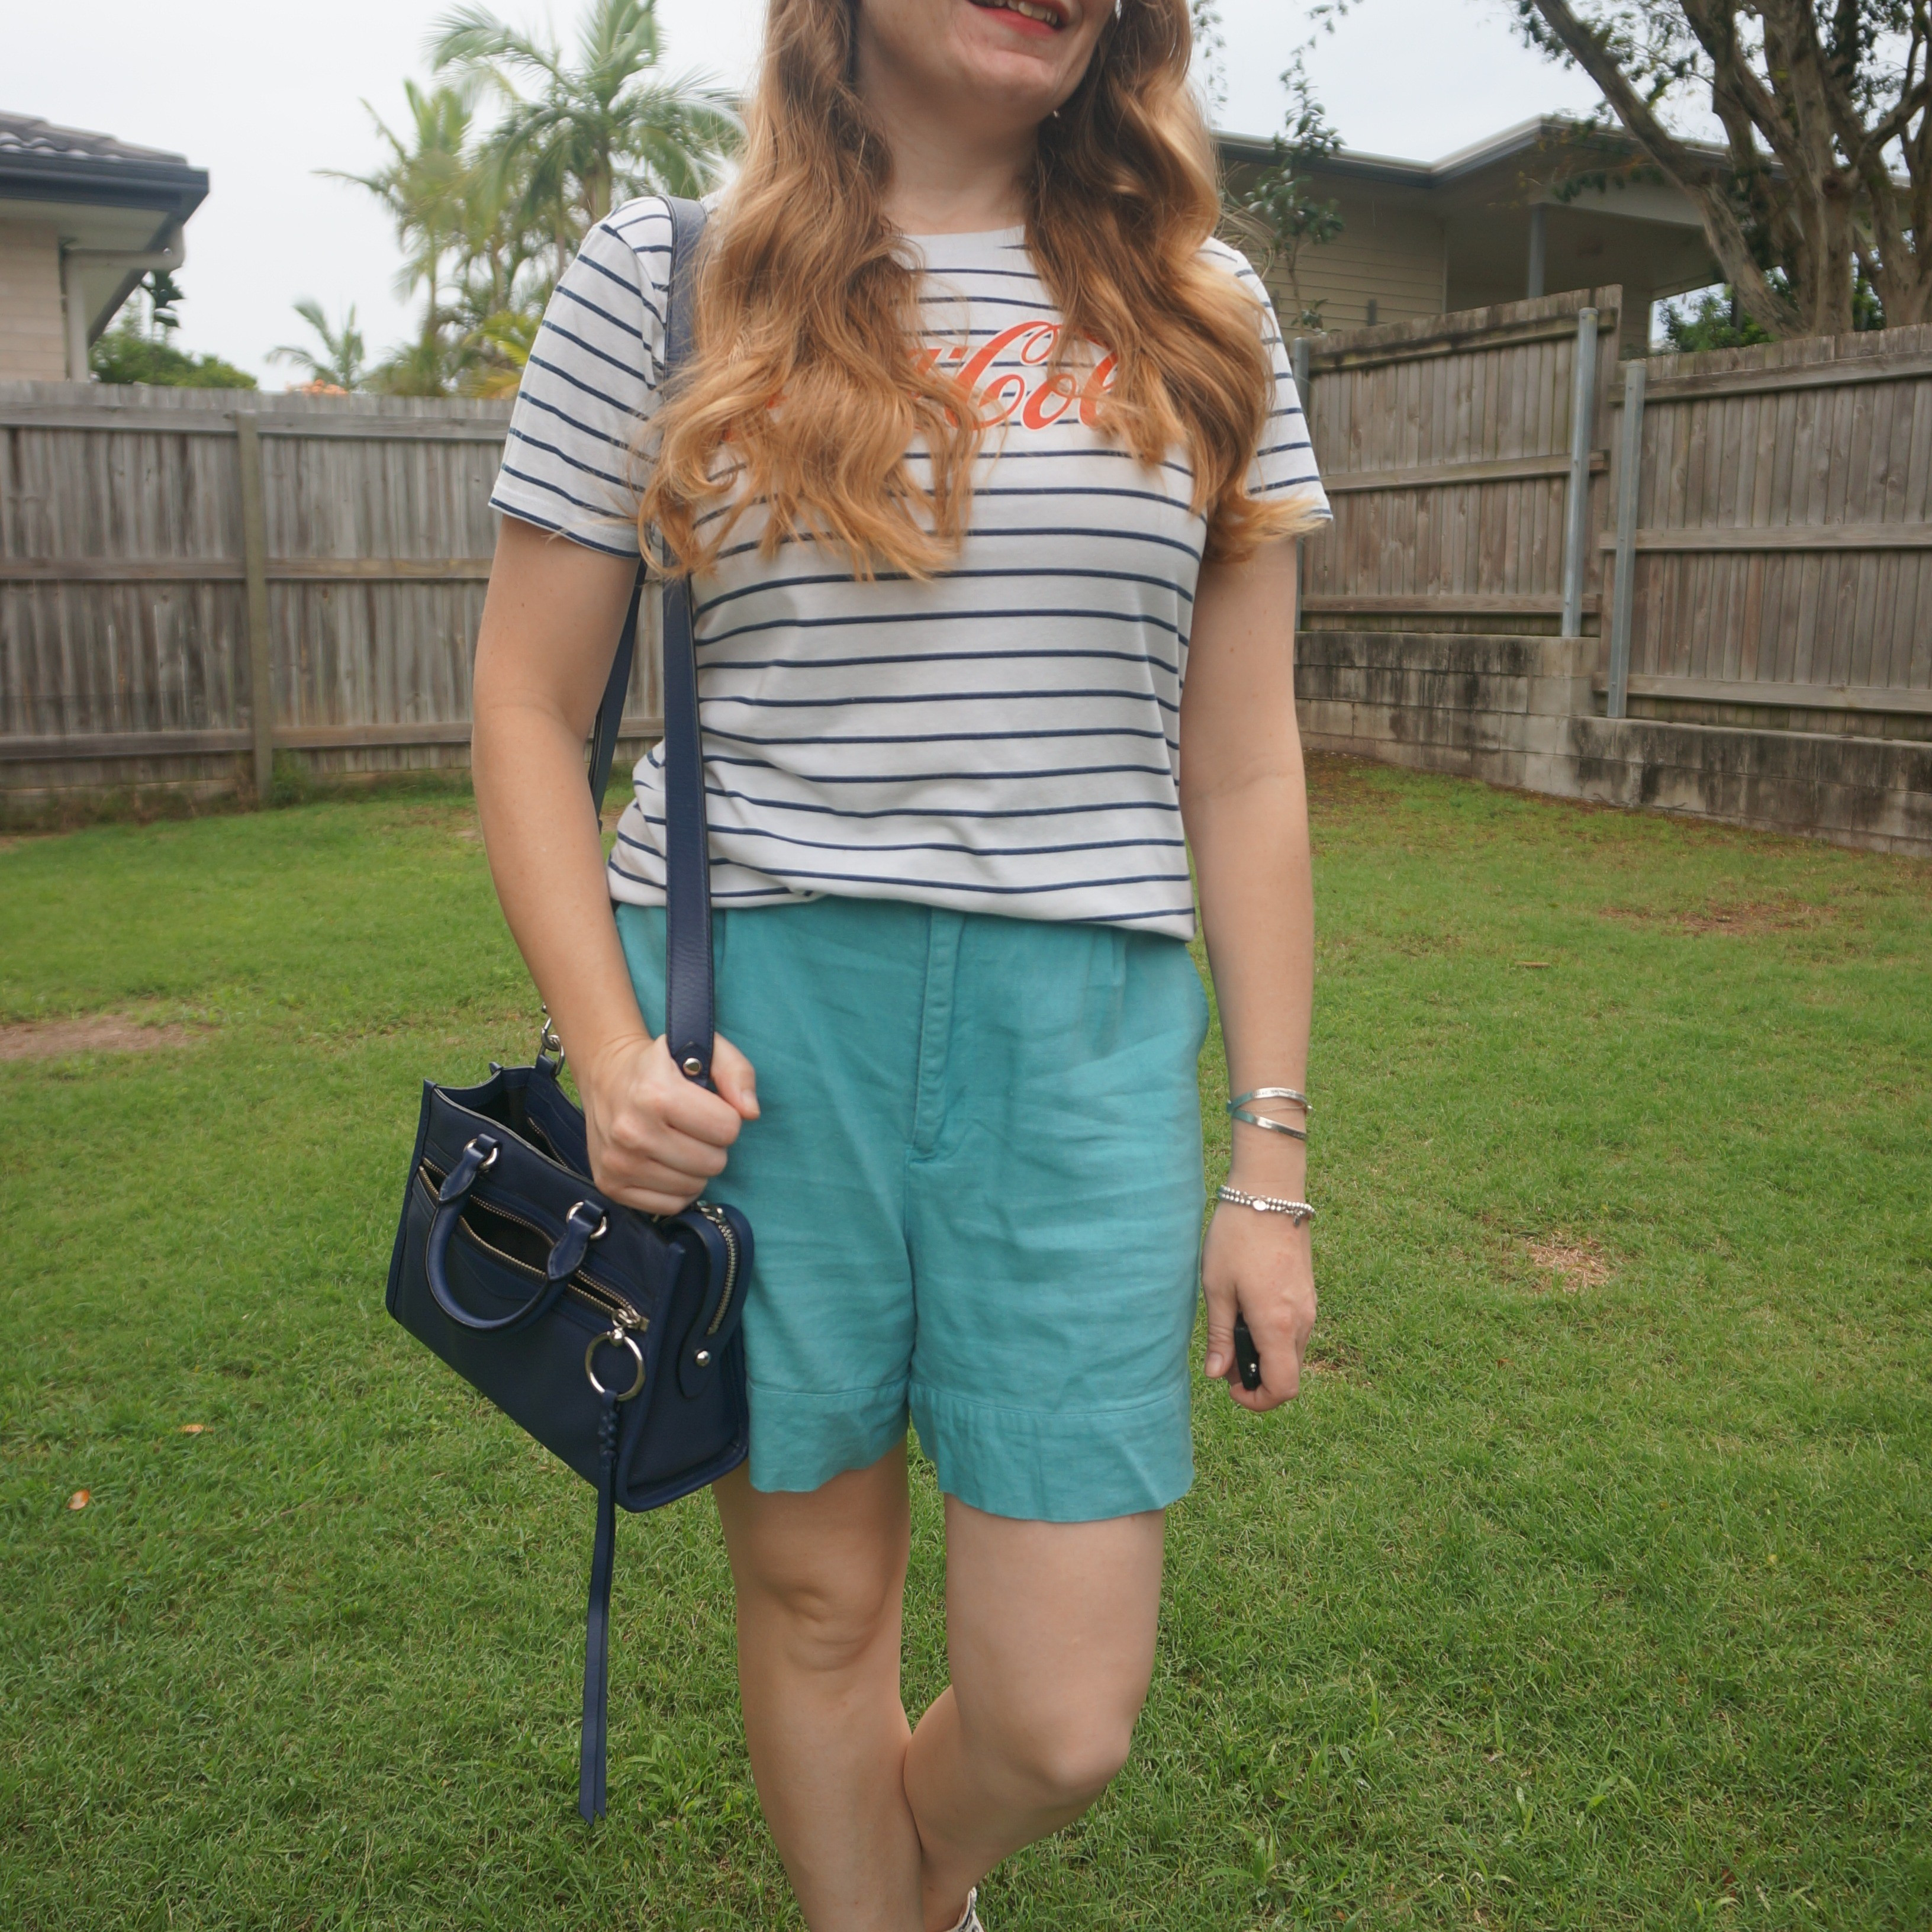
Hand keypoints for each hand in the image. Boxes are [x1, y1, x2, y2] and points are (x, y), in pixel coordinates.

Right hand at [578, 1030, 759, 1215]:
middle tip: (692, 1127)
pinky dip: (676, 1189)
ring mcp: (618, 1162)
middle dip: (712, 1145)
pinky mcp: (610, 1186)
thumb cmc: (663, 1065)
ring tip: (678, 1142)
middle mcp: (632, 1131)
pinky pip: (670, 1205)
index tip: (708, 1107)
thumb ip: (738, 1073)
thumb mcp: (706, 1049)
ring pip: (694, 1187)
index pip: (727, 1129)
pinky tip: (665, 1163)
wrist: (606, 1076)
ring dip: (695, 1168)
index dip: (725, 1118)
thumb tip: (750, 1113)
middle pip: (713, 1163)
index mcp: (655, 1094)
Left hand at [1200, 1203, 1315, 1410]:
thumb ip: (1219, 1336)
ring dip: (1265, 1356)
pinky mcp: (1308, 1293)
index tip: (1230, 1387)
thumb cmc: (1237, 1237)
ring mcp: (1310, 1306)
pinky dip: (1274, 1336)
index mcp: (1278, 1324)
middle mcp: (1302, 1321)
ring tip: (1232, 1328)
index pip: (1282, 1388)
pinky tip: (1248, 1310)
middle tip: (1225, 1357)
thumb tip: (1217, 1375)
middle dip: (1257, 1379)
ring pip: (1293, 1353)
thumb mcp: (1216, 1288)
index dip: (1257, 1400)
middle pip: (1289, 1375)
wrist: (1269, 1193)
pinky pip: (1295, 1331)